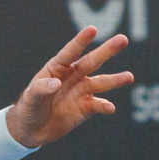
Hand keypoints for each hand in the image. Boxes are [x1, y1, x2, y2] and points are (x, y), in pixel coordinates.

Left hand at [6, 26, 132, 148]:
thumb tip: (57, 83)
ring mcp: (81, 91)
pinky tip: (110, 108)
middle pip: (92, 61)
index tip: (92, 29)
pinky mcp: (86, 108)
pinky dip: (104, 106)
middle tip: (123, 39)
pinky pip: (98, 105)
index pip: (71, 51)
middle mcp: (73, 75)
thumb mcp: (31, 96)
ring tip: (129, 77)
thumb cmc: (29, 106)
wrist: (32, 129)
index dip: (81, 41)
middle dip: (107, 50)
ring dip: (115, 80)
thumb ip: (42, 88)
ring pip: (101, 83)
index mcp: (58, 67)